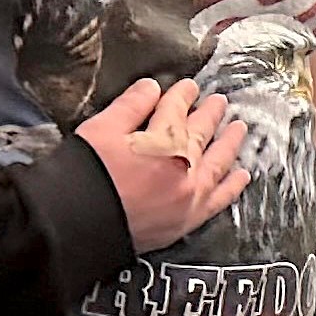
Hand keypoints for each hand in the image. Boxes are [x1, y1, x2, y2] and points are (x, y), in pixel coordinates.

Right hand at [74, 79, 251, 252]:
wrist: (72, 228)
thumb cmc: (83, 176)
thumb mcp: (100, 130)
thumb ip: (130, 106)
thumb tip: (152, 88)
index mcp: (163, 141)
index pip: (176, 111)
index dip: (182, 96)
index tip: (189, 87)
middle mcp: (183, 168)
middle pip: (201, 134)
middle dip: (210, 115)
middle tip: (219, 102)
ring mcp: (188, 196)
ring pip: (217, 164)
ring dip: (229, 143)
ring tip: (239, 128)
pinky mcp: (186, 221)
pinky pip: (219, 201)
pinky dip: (232, 186)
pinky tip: (242, 175)